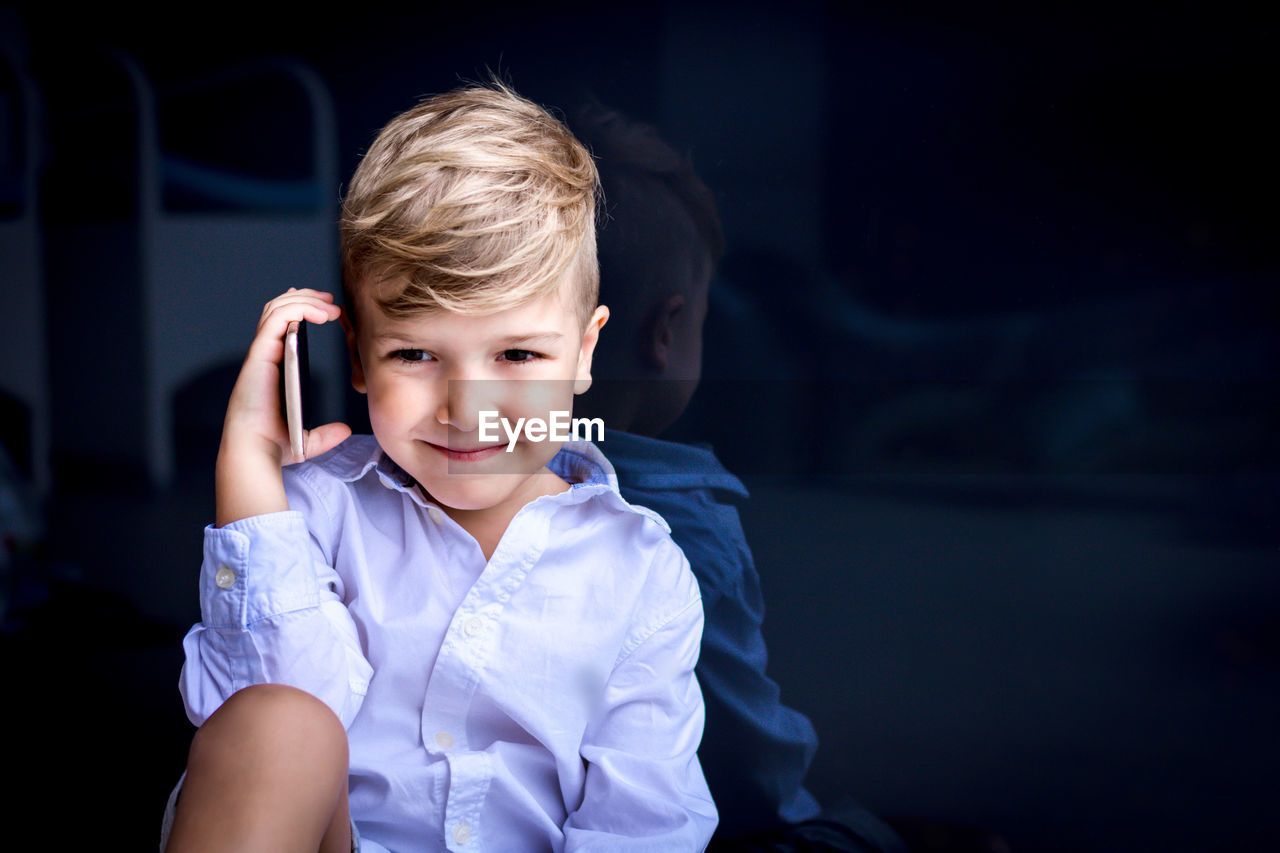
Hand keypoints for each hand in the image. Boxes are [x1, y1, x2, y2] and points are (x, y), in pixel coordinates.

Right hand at [215, 288, 351, 525]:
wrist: (255, 453)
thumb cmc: (273, 446)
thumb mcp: (307, 439)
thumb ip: (325, 434)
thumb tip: (344, 430)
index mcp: (273, 368)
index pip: (281, 327)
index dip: (300, 310)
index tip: (327, 308)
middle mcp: (265, 357)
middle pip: (277, 311)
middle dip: (305, 298)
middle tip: (331, 299)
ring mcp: (261, 354)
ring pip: (276, 310)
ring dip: (305, 300)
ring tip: (330, 304)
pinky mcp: (260, 356)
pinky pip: (276, 320)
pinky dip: (298, 309)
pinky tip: (321, 314)